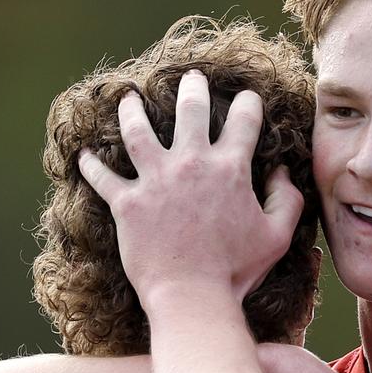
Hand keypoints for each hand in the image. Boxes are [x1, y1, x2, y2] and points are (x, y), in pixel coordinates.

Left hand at [78, 72, 303, 307]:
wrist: (192, 294)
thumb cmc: (236, 269)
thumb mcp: (277, 236)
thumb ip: (288, 200)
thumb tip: (281, 171)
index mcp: (230, 169)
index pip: (244, 121)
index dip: (249, 104)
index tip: (248, 98)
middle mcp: (191, 164)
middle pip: (189, 111)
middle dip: (191, 89)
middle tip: (190, 78)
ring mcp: (155, 181)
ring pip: (137, 131)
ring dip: (131, 110)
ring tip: (129, 99)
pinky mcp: (126, 203)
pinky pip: (102, 178)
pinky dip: (91, 166)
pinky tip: (83, 156)